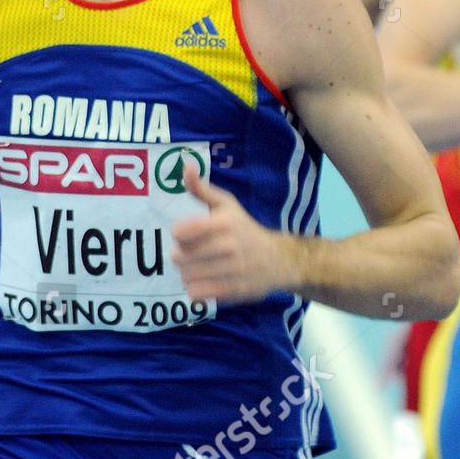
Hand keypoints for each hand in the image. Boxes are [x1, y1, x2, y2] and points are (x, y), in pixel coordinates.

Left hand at [172, 162, 292, 303]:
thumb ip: (202, 189)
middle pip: (180, 257)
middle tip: (193, 254)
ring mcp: (232, 270)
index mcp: (224, 223)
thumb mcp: (227, 205)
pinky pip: (197, 293)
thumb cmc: (246, 229)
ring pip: (186, 276)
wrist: (279, 260)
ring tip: (199, 268)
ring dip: (188, 273)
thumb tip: (186, 165)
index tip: (188, 235)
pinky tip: (205, 281)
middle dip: (182, 256)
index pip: (181, 232)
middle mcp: (229, 246)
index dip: (180, 235)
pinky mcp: (234, 290)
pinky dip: (196, 289)